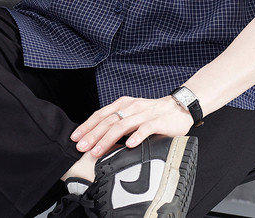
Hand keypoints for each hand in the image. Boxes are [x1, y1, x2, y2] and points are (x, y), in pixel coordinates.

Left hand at [71, 95, 192, 157]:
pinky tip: (129, 145)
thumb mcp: (132, 114)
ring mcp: (144, 114)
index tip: (75, 137)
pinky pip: (145, 128)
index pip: (101, 114)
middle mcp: (131, 107)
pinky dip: (137, 136)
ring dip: (108, 139)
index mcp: (123, 104)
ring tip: (98, 151)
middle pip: (108, 121)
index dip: (87, 125)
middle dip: (93, 135)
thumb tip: (98, 139)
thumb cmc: (153, 114)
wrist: (178, 107)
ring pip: (122, 125)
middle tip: (82, 147)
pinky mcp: (158, 121)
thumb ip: (118, 123)